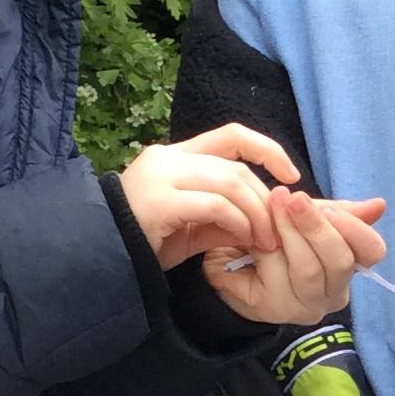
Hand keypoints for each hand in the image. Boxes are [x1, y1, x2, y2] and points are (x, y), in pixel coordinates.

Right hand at [118, 125, 300, 269]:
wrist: (102, 259)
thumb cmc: (146, 244)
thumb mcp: (193, 229)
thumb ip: (226, 219)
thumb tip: (265, 222)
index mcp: (176, 156)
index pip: (232, 136)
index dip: (268, 149)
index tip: (292, 175)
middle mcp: (168, 158)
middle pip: (236, 167)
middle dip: (265, 201)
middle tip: (276, 234)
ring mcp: (162, 176)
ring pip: (230, 182)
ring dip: (256, 214)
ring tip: (264, 241)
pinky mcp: (160, 199)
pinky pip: (215, 204)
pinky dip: (237, 221)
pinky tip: (242, 239)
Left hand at [202, 188, 388, 324]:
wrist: (231, 257)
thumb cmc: (276, 237)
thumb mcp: (308, 219)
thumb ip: (340, 211)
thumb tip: (380, 204)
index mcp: (348, 268)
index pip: (372, 252)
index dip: (356, 230)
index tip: (330, 209)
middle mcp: (333, 294)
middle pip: (339, 262)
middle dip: (316, 226)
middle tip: (293, 198)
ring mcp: (305, 306)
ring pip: (308, 269)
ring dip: (288, 232)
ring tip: (272, 204)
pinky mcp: (272, 309)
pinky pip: (274, 274)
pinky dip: (263, 247)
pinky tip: (252, 230)